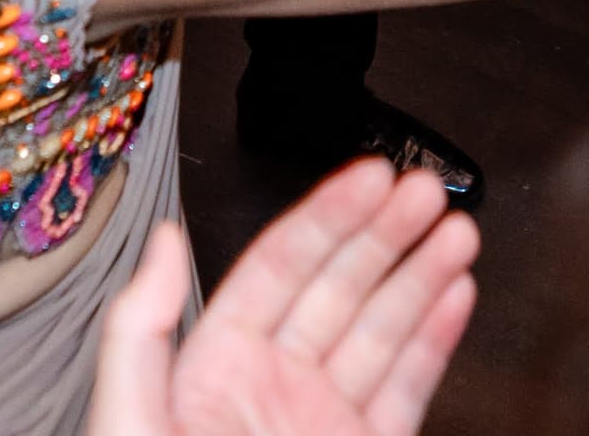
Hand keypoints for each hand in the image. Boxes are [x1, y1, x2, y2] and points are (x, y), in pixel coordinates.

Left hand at [86, 161, 474, 435]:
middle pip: (340, 289)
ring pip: (382, 332)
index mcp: (213, 370)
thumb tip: (166, 244)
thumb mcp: (130, 422)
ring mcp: (322, 425)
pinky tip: (455, 297)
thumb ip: (140, 333)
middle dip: (387, 234)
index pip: (279, 270)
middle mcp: (272, 390)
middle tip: (427, 190)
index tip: (369, 177)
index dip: (328, 217)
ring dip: (423, 276)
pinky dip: (436, 342)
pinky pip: (405, 390)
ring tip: (458, 232)